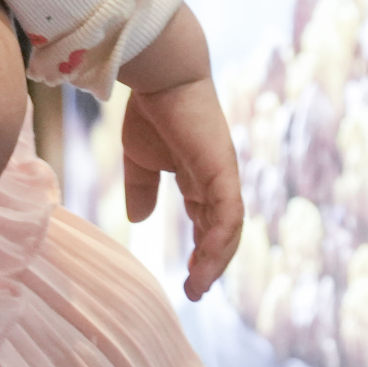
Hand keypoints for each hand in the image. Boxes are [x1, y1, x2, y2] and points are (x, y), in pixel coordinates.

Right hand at [117, 11, 242, 297]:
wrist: (163, 76)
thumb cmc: (153, 109)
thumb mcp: (140, 159)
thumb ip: (142, 189)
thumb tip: (139, 220)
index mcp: (200, 178)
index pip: (208, 222)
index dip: (202, 250)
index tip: (191, 277)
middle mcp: (217, 181)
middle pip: (222, 231)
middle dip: (211, 262)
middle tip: (196, 290)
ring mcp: (223, 177)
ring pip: (228, 229)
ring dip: (215, 260)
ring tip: (199, 285)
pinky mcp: (222, 172)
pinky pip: (228, 214)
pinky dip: (220, 240)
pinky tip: (208, 262)